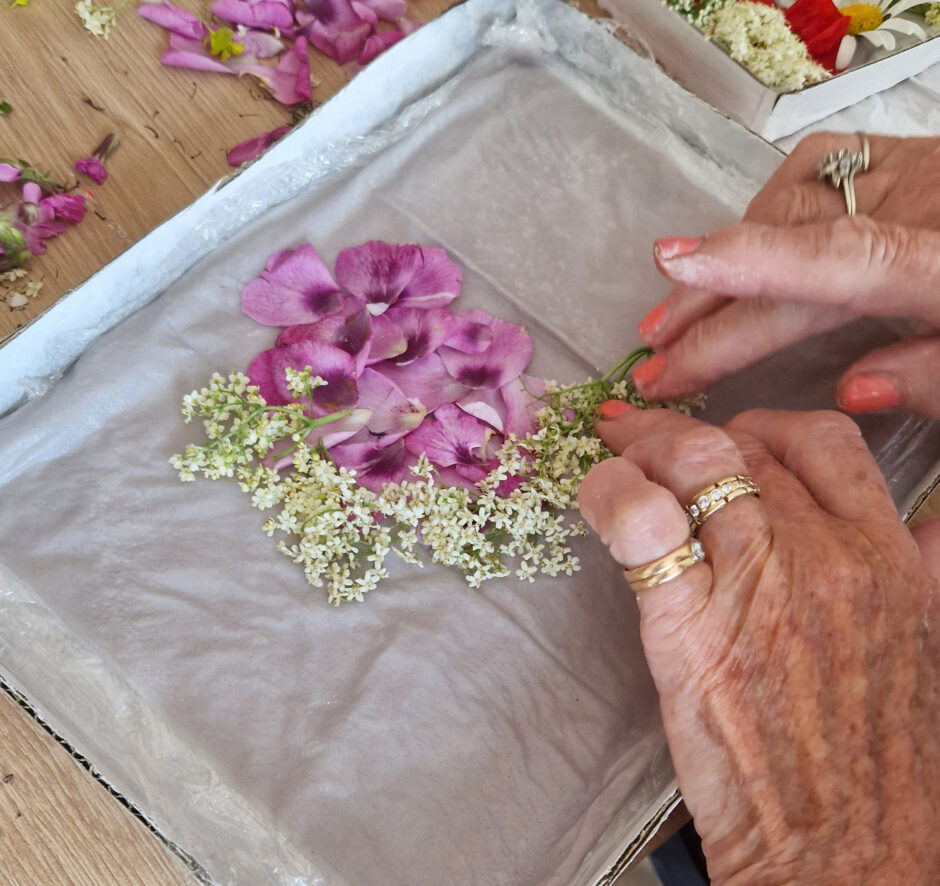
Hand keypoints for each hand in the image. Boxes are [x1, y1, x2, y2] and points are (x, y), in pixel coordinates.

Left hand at [578, 407, 939, 884]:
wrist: (848, 853)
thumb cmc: (879, 762)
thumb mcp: (922, 647)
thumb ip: (919, 574)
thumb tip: (922, 528)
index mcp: (884, 559)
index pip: (822, 442)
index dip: (764, 426)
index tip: (730, 438)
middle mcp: (822, 558)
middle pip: (741, 448)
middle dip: (684, 431)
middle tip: (647, 437)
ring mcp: (754, 587)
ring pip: (692, 465)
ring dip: (641, 446)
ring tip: (616, 452)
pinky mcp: (688, 627)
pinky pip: (642, 524)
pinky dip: (611, 491)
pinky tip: (600, 491)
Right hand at [633, 134, 939, 416]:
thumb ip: (933, 376)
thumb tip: (849, 391)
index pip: (841, 258)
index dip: (754, 262)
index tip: (674, 261)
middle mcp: (915, 204)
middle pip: (792, 243)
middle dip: (709, 300)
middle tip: (652, 358)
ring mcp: (903, 169)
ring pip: (786, 206)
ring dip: (723, 262)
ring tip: (673, 318)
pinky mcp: (901, 153)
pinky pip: (808, 171)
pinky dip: (760, 215)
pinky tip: (736, 243)